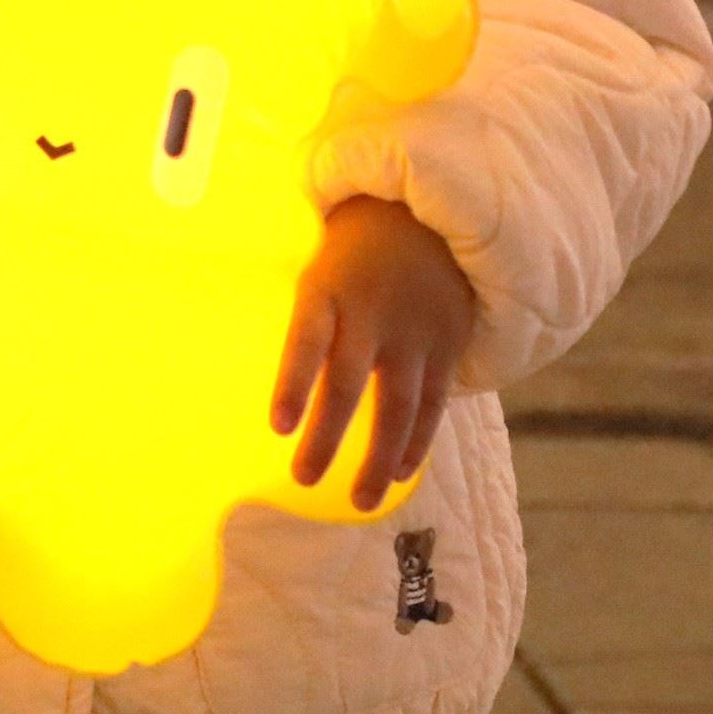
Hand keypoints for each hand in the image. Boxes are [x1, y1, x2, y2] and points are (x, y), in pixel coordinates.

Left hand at [272, 194, 477, 512]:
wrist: (428, 213)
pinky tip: (400, 473)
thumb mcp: (318, 269)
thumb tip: (266, 374)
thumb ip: (305, 321)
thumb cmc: (353, 253)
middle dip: (326, 436)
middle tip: (303, 478)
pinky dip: (417, 441)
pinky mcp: (446, 342)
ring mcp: (413, 330)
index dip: (293, 383)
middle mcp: (372, 312)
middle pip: (348, 383)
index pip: (307, 339)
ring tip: (359, 500)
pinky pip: (432, 402)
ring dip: (377, 457)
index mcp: (327, 287)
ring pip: (396, 404)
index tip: (277, 426)